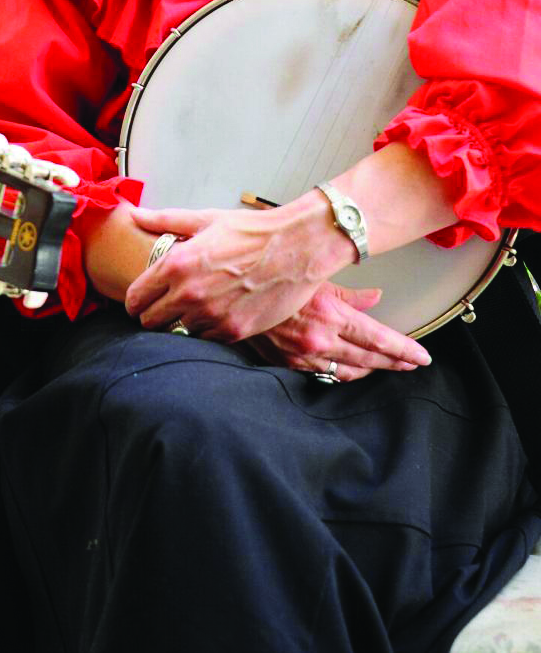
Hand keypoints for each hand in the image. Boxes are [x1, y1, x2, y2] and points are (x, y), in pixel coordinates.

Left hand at [124, 201, 353, 341]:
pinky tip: (219, 311)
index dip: (134, 301)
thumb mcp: (205, 220)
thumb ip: (164, 221)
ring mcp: (211, 316)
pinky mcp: (233, 331)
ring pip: (178, 332)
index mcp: (176, 265)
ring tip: (200, 305)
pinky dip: (208, 328)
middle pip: (150, 322)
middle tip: (166, 306)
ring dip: (184, 321)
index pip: (134, 298)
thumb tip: (135, 215)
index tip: (141, 300)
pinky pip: (206, 339)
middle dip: (153, 315)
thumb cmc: (253, 232)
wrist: (297, 247)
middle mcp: (189, 294)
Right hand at [249, 281, 430, 379]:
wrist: (230, 296)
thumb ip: (349, 294)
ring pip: (348, 371)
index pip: (379, 339)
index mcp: (331, 316)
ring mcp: (304, 356)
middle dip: (394, 362)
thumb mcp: (315, 278)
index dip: (404, 350)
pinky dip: (342, 372)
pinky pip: (324, 374)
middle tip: (411, 364)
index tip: (422, 357)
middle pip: (370, 359)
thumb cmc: (272, 279)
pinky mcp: (288, 363)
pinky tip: (350, 370)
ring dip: (370, 369)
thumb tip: (376, 297)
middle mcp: (320, 340)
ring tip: (385, 366)